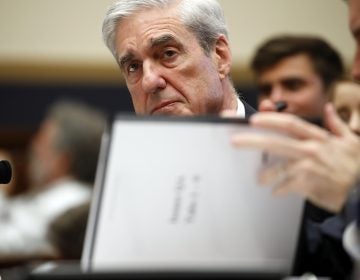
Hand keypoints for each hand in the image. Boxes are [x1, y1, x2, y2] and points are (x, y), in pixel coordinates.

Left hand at [231, 103, 359, 212]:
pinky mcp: (309, 184)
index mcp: (317, 137)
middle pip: (277, 143)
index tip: (253, 119)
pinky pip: (287, 186)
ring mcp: (309, 167)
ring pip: (280, 169)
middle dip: (253, 141)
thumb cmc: (353, 163)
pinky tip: (276, 192)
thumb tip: (328, 108)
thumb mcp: (349, 140)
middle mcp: (311, 150)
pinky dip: (280, 189)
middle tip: (234, 141)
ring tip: (259, 179)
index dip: (271, 120)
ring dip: (266, 174)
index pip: (290, 124)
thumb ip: (336, 124)